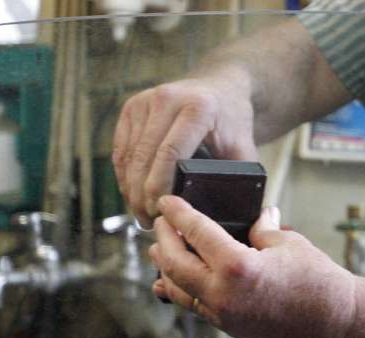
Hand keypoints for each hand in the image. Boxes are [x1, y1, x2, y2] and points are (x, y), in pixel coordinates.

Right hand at [112, 77, 257, 227]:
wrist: (220, 88)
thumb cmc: (232, 122)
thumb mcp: (244, 147)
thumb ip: (237, 178)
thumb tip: (238, 215)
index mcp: (197, 108)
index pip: (169, 153)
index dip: (160, 187)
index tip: (161, 211)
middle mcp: (167, 98)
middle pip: (144, 156)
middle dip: (142, 195)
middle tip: (148, 221)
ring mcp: (145, 101)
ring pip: (128, 155)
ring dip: (130, 189)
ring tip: (141, 213)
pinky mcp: (131, 107)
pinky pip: (121, 149)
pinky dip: (124, 176)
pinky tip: (133, 195)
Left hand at [149, 196, 358, 337]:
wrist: (337, 321)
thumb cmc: (319, 279)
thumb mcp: (287, 242)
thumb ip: (261, 228)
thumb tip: (256, 215)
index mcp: (237, 266)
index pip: (196, 232)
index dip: (177, 213)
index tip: (165, 202)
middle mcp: (223, 294)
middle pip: (174, 263)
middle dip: (163, 239)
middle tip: (160, 222)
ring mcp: (223, 315)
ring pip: (178, 289)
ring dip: (165, 267)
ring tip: (158, 250)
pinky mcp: (228, 327)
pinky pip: (194, 306)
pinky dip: (180, 290)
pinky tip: (171, 281)